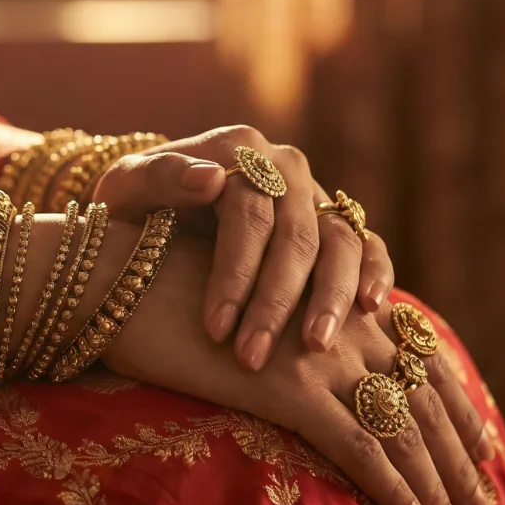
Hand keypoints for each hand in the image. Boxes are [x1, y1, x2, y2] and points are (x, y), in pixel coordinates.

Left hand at [91, 125, 393, 369]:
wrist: (159, 200)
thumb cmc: (137, 201)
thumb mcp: (127, 185)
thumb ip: (160, 176)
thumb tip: (209, 179)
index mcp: (237, 148)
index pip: (247, 213)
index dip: (235, 273)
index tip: (215, 329)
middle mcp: (284, 166)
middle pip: (294, 234)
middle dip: (276, 301)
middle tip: (253, 357)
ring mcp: (314, 192)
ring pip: (339, 241)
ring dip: (331, 296)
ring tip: (316, 346)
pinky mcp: (334, 219)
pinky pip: (367, 242)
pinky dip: (377, 271)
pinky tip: (373, 309)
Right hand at [102, 231, 494, 504]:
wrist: (119, 279)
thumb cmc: (170, 292)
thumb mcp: (248, 308)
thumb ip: (291, 327)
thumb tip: (317, 364)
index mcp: (336, 300)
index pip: (418, 357)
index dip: (454, 406)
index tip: (479, 448)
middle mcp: (342, 321)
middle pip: (424, 396)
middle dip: (457, 456)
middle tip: (481, 504)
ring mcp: (320, 352)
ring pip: (403, 426)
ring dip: (435, 482)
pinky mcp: (289, 384)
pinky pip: (357, 445)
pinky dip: (391, 486)